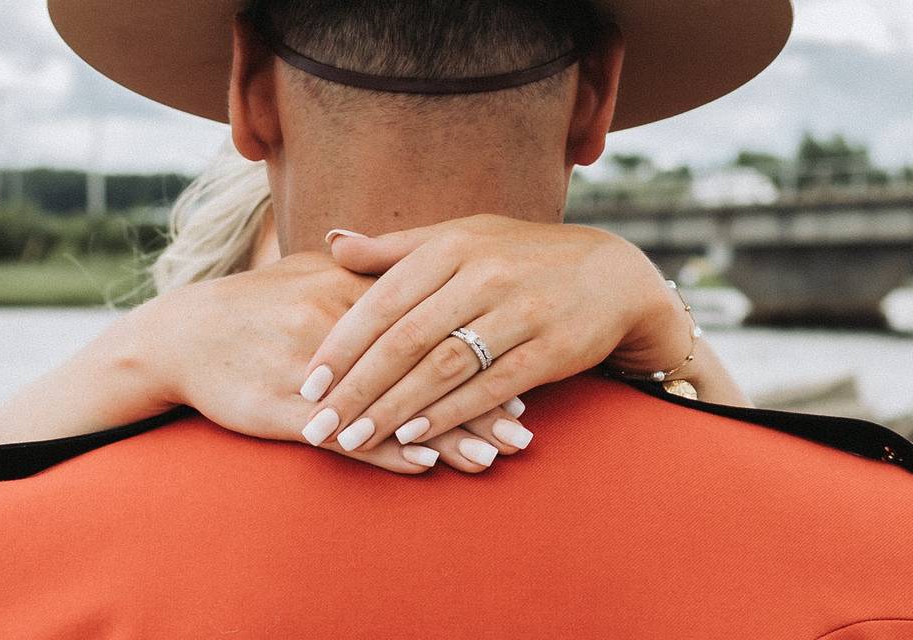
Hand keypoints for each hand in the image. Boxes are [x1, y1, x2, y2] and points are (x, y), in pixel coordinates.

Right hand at [139, 251, 504, 472]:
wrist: (182, 335)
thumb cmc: (256, 303)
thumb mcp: (310, 272)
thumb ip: (366, 271)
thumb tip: (421, 269)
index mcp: (347, 290)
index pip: (428, 322)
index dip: (474, 348)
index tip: (520, 368)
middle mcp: (335, 328)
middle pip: (419, 367)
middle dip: (476, 401)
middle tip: (524, 428)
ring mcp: (309, 372)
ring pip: (390, 407)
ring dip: (444, 435)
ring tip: (491, 457)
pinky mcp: (283, 411)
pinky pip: (342, 435)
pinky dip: (385, 451)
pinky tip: (423, 466)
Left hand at [298, 214, 694, 451]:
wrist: (611, 274)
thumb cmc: (520, 256)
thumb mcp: (462, 237)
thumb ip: (396, 249)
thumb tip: (332, 242)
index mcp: (452, 246)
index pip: (383, 299)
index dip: (342, 344)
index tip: (308, 381)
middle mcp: (483, 275)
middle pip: (406, 339)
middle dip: (356, 387)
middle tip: (319, 424)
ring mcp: (519, 311)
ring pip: (443, 367)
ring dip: (393, 408)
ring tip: (353, 439)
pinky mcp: (550, 348)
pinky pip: (489, 387)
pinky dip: (448, 414)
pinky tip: (414, 437)